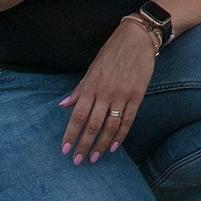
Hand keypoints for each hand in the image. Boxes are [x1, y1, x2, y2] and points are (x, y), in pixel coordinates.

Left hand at [59, 20, 157, 162]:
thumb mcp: (92, 69)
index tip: (65, 150)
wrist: (137, 39)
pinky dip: (120, 136)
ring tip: (94, 158)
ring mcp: (122, 96)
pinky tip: (114, 147)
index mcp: (91, 86)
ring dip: (101, 145)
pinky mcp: (137, 96)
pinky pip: (128, 121)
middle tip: (78, 161)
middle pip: (93, 125)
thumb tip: (63, 105)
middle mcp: (105, 93)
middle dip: (84, 145)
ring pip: (110, 127)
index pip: (78, 116)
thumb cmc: (112, 52)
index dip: (71, 134)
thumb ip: (79, 90)